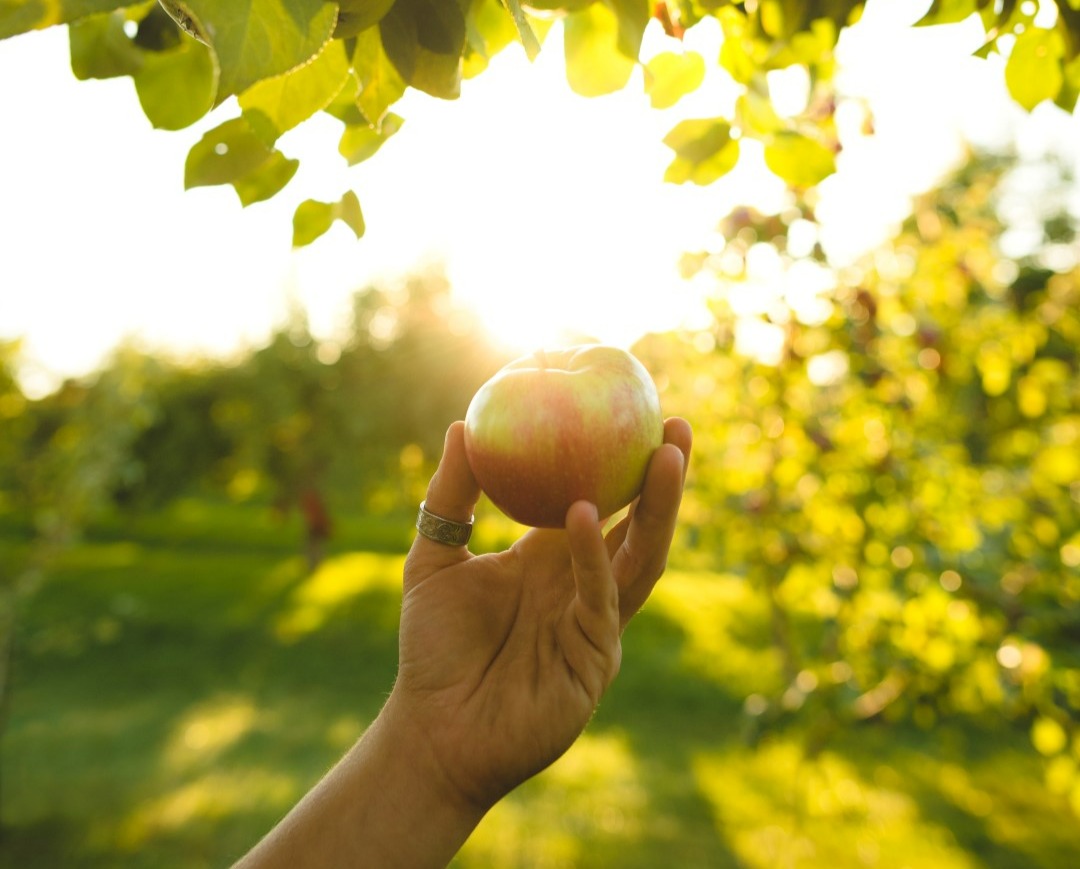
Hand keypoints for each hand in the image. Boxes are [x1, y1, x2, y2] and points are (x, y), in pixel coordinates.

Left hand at [386, 416, 692, 811]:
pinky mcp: (594, 661)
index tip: (631, 410)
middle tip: (675, 424)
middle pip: (638, 525)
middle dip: (663, 477)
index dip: (620, 462)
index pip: (600, 503)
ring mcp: (596, 624)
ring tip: (665, 455)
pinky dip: (593, 558)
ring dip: (657, 509)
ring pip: (641, 559)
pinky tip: (580, 516)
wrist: (430, 730)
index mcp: (552, 560)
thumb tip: (461, 424)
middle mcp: (584, 587)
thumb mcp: (434, 560)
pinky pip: (599, 601)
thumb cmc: (432, 650)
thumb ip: (449, 498)